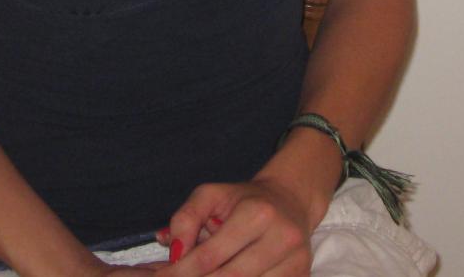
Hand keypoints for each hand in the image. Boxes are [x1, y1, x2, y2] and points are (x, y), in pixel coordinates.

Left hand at [157, 178, 311, 275]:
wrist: (290, 201)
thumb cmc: (245, 199)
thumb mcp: (211, 195)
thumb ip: (186, 218)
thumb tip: (173, 251)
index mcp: (257, 213)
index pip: (211, 255)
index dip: (181, 271)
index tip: (162, 276)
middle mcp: (281, 238)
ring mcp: (295, 262)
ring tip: (200, 273)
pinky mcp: (300, 275)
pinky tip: (221, 274)